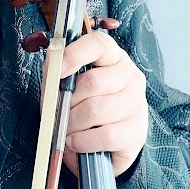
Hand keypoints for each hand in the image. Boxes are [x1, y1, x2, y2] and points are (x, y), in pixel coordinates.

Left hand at [54, 30, 148, 177]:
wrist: (99, 143)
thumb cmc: (79, 105)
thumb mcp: (63, 84)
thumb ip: (56, 70)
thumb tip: (52, 63)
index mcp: (112, 57)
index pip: (98, 45)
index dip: (76, 54)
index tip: (58, 70)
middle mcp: (130, 76)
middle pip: (93, 82)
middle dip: (68, 100)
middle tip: (58, 111)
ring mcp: (137, 104)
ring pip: (97, 109)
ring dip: (73, 122)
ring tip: (66, 128)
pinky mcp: (136, 133)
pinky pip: (106, 136)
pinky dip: (83, 141)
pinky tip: (75, 141)